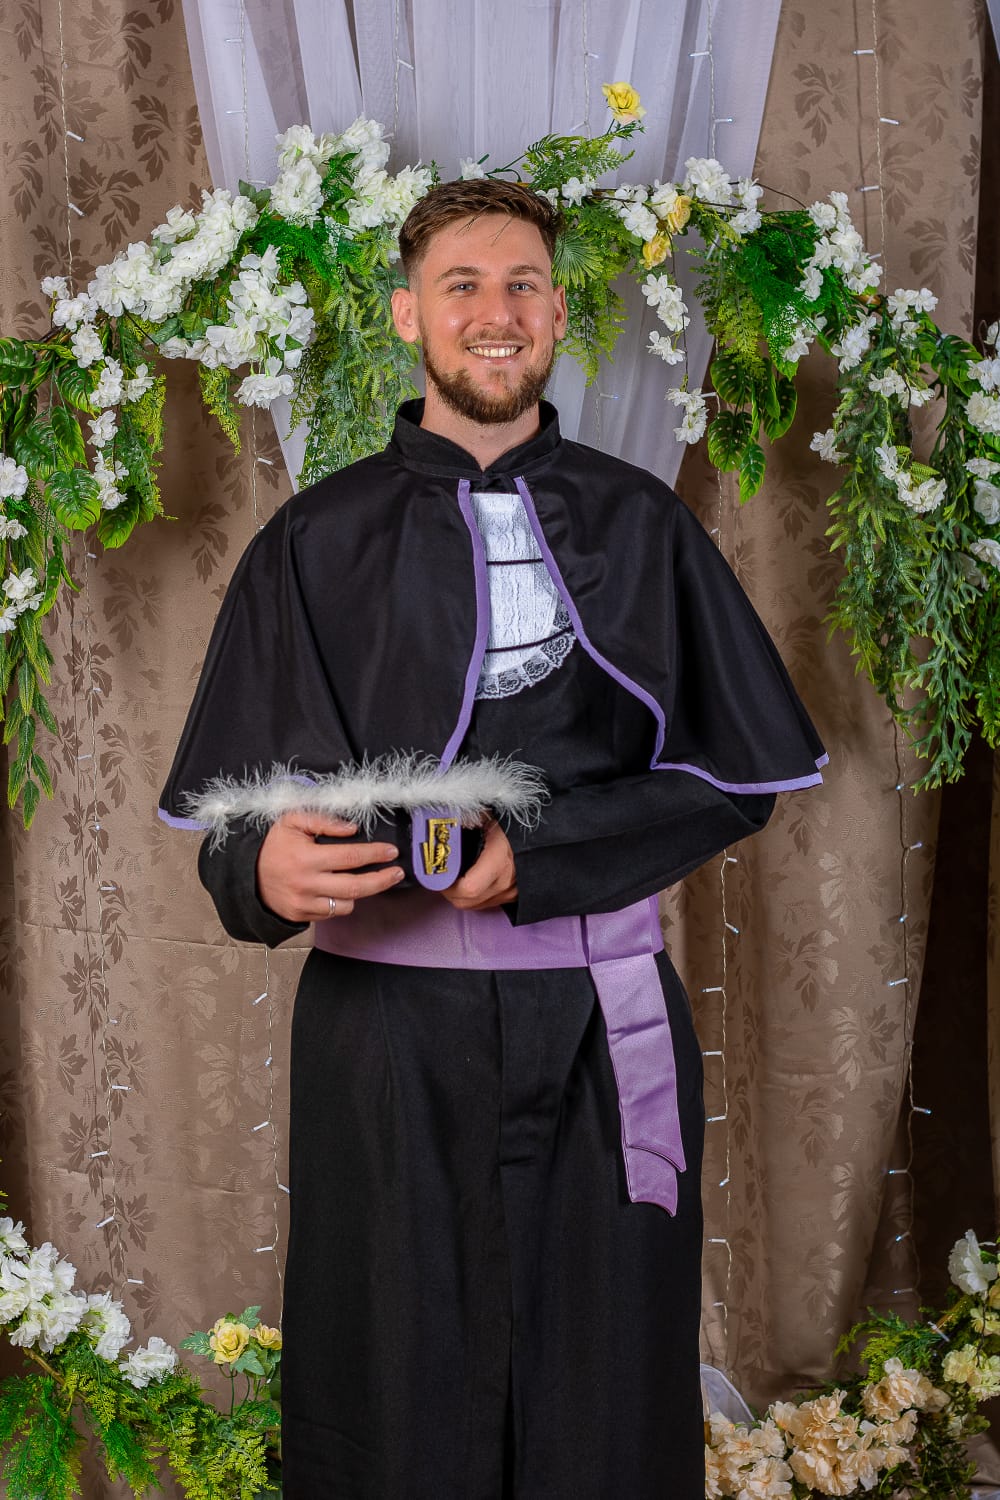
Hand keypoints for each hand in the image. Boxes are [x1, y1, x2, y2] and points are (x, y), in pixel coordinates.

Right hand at [256, 812, 403, 922]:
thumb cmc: (274, 845)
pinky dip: (342, 902)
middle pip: (356, 887)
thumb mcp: (292, 821)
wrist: (247, 876)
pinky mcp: (302, 916)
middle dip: (382, 879)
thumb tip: (352, 829)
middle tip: (397, 872)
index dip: (375, 854)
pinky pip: (333, 913)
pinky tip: (339, 889)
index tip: (391, 851)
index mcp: (306, 858)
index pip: (350, 858)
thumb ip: (323, 820)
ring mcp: (304, 904)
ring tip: (363, 879)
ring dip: (360, 892)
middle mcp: (307, 884)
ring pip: (347, 903)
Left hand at [441, 819, 517, 910]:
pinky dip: (473, 896)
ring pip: (474, 904)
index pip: (468, 888)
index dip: (447, 885)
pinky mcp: (514, 895)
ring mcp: (512, 892)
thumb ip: (463, 820)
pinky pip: (486, 903)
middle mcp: (507, 882)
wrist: (545, 834)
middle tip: (438, 874)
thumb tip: (439, 820)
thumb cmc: (514, 823)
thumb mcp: (487, 815)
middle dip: (447, 891)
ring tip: (451, 877)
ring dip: (459, 895)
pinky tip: (469, 879)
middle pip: (466, 901)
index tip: (437, 871)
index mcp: (500, 860)